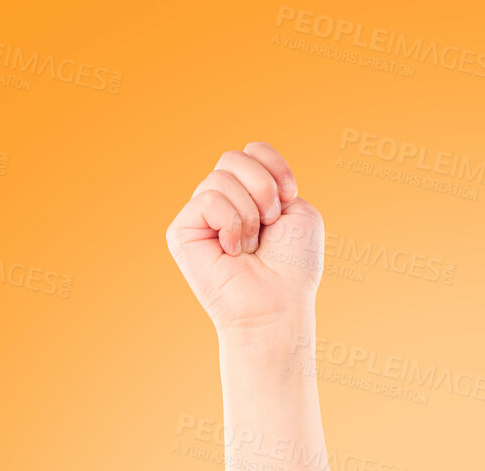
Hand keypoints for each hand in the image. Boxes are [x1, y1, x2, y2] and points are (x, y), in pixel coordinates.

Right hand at [165, 141, 323, 334]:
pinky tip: (233, 251)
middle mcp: (223, 203)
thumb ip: (276, 180)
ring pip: (221, 178)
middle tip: (270, 224)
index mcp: (251, 197)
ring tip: (252, 246)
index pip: (252, 151)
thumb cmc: (293, 268)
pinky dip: (230, 223)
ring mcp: (201, 216)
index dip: (273, 166)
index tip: (290, 196)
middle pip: (233, 157)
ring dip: (249, 214)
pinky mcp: (182, 230)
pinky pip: (208, 199)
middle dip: (263, 188)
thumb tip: (242, 172)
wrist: (277, 306)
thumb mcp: (301, 215)